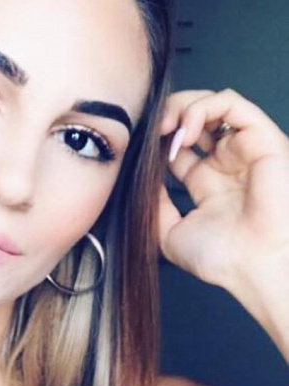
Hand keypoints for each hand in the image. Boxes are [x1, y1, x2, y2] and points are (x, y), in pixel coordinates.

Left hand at [157, 88, 288, 301]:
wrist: (249, 266)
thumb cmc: (218, 259)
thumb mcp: (168, 234)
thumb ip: (154, 205)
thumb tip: (141, 179)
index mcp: (208, 185)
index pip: (179, 147)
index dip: (157, 142)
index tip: (140, 151)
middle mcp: (227, 164)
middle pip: (195, 120)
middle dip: (168, 116)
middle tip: (151, 130)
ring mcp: (244, 150)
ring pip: (213, 104)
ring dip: (182, 107)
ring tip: (166, 128)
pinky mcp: (261, 138)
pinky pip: (232, 102)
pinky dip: (203, 107)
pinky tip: (186, 131)